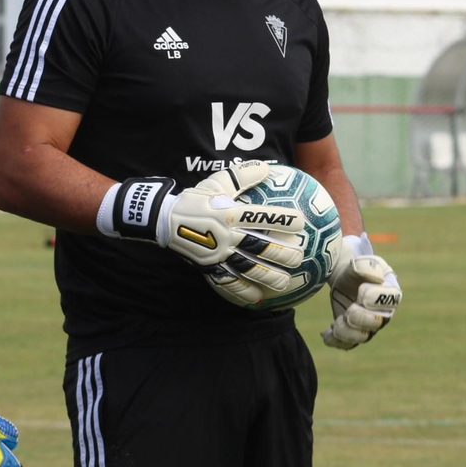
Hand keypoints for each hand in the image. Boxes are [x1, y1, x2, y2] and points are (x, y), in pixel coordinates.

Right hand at [101, 162, 306, 296]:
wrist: (164, 220)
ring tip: (285, 282)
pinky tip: (258, 298)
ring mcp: (217, 255)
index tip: (301, 222)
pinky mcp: (209, 268)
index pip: (260, 217)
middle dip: (282, 253)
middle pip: (259, 247)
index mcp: (229, 214)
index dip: (282, 219)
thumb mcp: (216, 182)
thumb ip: (241, 175)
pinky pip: (227, 283)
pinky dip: (242, 292)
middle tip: (300, 256)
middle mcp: (225, 236)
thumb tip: (266, 168)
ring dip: (268, 276)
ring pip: (247, 269)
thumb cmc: (195, 199)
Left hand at [321, 234, 401, 349]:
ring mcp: (368, 326)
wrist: (345, 277)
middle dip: (361, 318)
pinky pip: (346, 344)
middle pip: (378, 323)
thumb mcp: (361, 262)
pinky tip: (326, 333)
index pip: (392, 299)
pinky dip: (335, 341)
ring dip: (347, 332)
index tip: (361, 289)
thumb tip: (376, 277)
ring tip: (336, 322)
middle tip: (349, 310)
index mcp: (390, 292)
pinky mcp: (353, 333)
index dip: (375, 297)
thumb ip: (366, 266)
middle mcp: (382, 312)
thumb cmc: (358, 268)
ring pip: (362, 337)